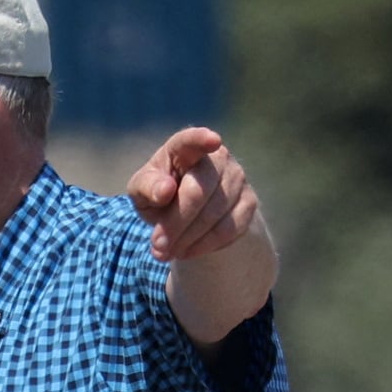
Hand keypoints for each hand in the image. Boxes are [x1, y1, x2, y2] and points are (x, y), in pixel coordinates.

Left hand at [129, 127, 262, 262]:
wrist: (186, 212)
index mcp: (184, 148)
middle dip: (176, 222)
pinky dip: (205, 245)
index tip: (213, 140)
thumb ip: (147, 187)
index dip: (202, 139)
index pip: (192, 140)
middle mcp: (217, 157)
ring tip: (166, 251)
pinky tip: (187, 251)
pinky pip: (230, 229)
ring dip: (188, 238)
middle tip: (158, 245)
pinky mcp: (249, 202)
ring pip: (215, 214)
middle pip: (199, 190)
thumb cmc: (159, 194)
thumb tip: (165, 190)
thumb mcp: (142, 191)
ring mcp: (237, 178)